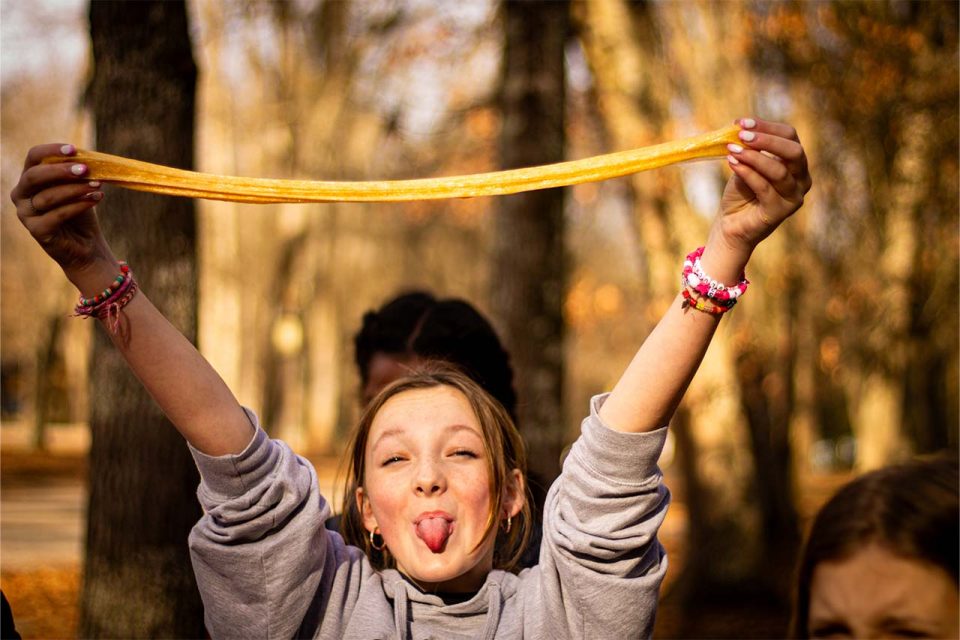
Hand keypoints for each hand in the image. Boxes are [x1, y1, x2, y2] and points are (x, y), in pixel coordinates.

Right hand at [11, 144, 114, 279]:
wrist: (86, 245)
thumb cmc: (80, 211)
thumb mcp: (79, 187)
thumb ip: (79, 172)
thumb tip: (91, 157)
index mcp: (29, 178)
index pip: (33, 157)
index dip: (51, 150)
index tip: (74, 149)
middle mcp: (21, 194)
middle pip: (34, 176)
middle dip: (61, 171)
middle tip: (86, 169)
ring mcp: (25, 214)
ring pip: (48, 196)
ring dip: (75, 189)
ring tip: (98, 185)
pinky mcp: (36, 231)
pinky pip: (56, 215)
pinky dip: (79, 205)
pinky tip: (96, 198)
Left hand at [712, 118, 811, 262]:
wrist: (731, 225)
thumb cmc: (740, 193)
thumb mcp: (745, 165)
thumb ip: (749, 150)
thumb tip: (741, 130)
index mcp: (797, 164)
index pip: (790, 136)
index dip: (767, 127)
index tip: (741, 123)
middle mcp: (802, 180)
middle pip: (793, 151)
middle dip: (767, 140)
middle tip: (741, 135)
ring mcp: (794, 197)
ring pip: (779, 170)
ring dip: (754, 157)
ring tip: (732, 150)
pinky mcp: (780, 212)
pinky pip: (765, 188)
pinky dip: (748, 173)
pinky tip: (732, 163)